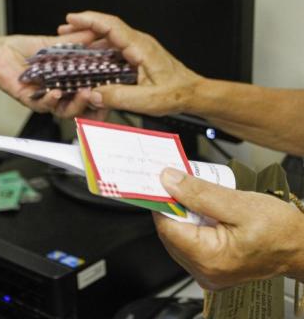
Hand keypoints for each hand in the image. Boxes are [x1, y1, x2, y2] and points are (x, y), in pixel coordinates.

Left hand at [0, 30, 104, 118]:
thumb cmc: (23, 50)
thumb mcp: (54, 43)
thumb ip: (76, 41)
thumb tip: (96, 33)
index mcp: (68, 79)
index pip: (90, 88)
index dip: (103, 90)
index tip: (114, 84)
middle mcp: (61, 91)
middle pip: (84, 104)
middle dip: (95, 102)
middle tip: (102, 94)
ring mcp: (48, 98)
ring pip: (67, 110)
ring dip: (78, 103)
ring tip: (83, 93)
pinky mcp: (33, 101)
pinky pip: (45, 106)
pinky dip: (52, 100)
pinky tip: (55, 92)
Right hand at [58, 11, 202, 115]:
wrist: (192, 93)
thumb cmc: (177, 92)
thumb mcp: (147, 100)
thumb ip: (118, 96)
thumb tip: (94, 94)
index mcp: (141, 48)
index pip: (111, 25)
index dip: (89, 20)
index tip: (72, 18)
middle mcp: (140, 43)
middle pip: (107, 27)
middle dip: (84, 26)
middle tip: (65, 31)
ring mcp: (140, 48)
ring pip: (110, 36)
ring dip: (91, 37)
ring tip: (74, 42)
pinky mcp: (139, 56)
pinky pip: (116, 46)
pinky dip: (100, 47)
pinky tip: (92, 56)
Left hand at [153, 168, 303, 290]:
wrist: (300, 246)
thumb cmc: (279, 229)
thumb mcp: (238, 203)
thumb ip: (200, 192)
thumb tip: (169, 180)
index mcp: (209, 258)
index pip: (166, 227)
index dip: (161, 201)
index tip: (161, 181)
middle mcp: (204, 270)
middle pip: (170, 231)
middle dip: (172, 205)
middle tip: (179, 182)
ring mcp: (207, 270)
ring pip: (177, 235)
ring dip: (181, 212)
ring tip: (193, 194)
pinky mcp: (210, 266)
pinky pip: (189, 241)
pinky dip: (190, 222)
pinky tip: (201, 209)